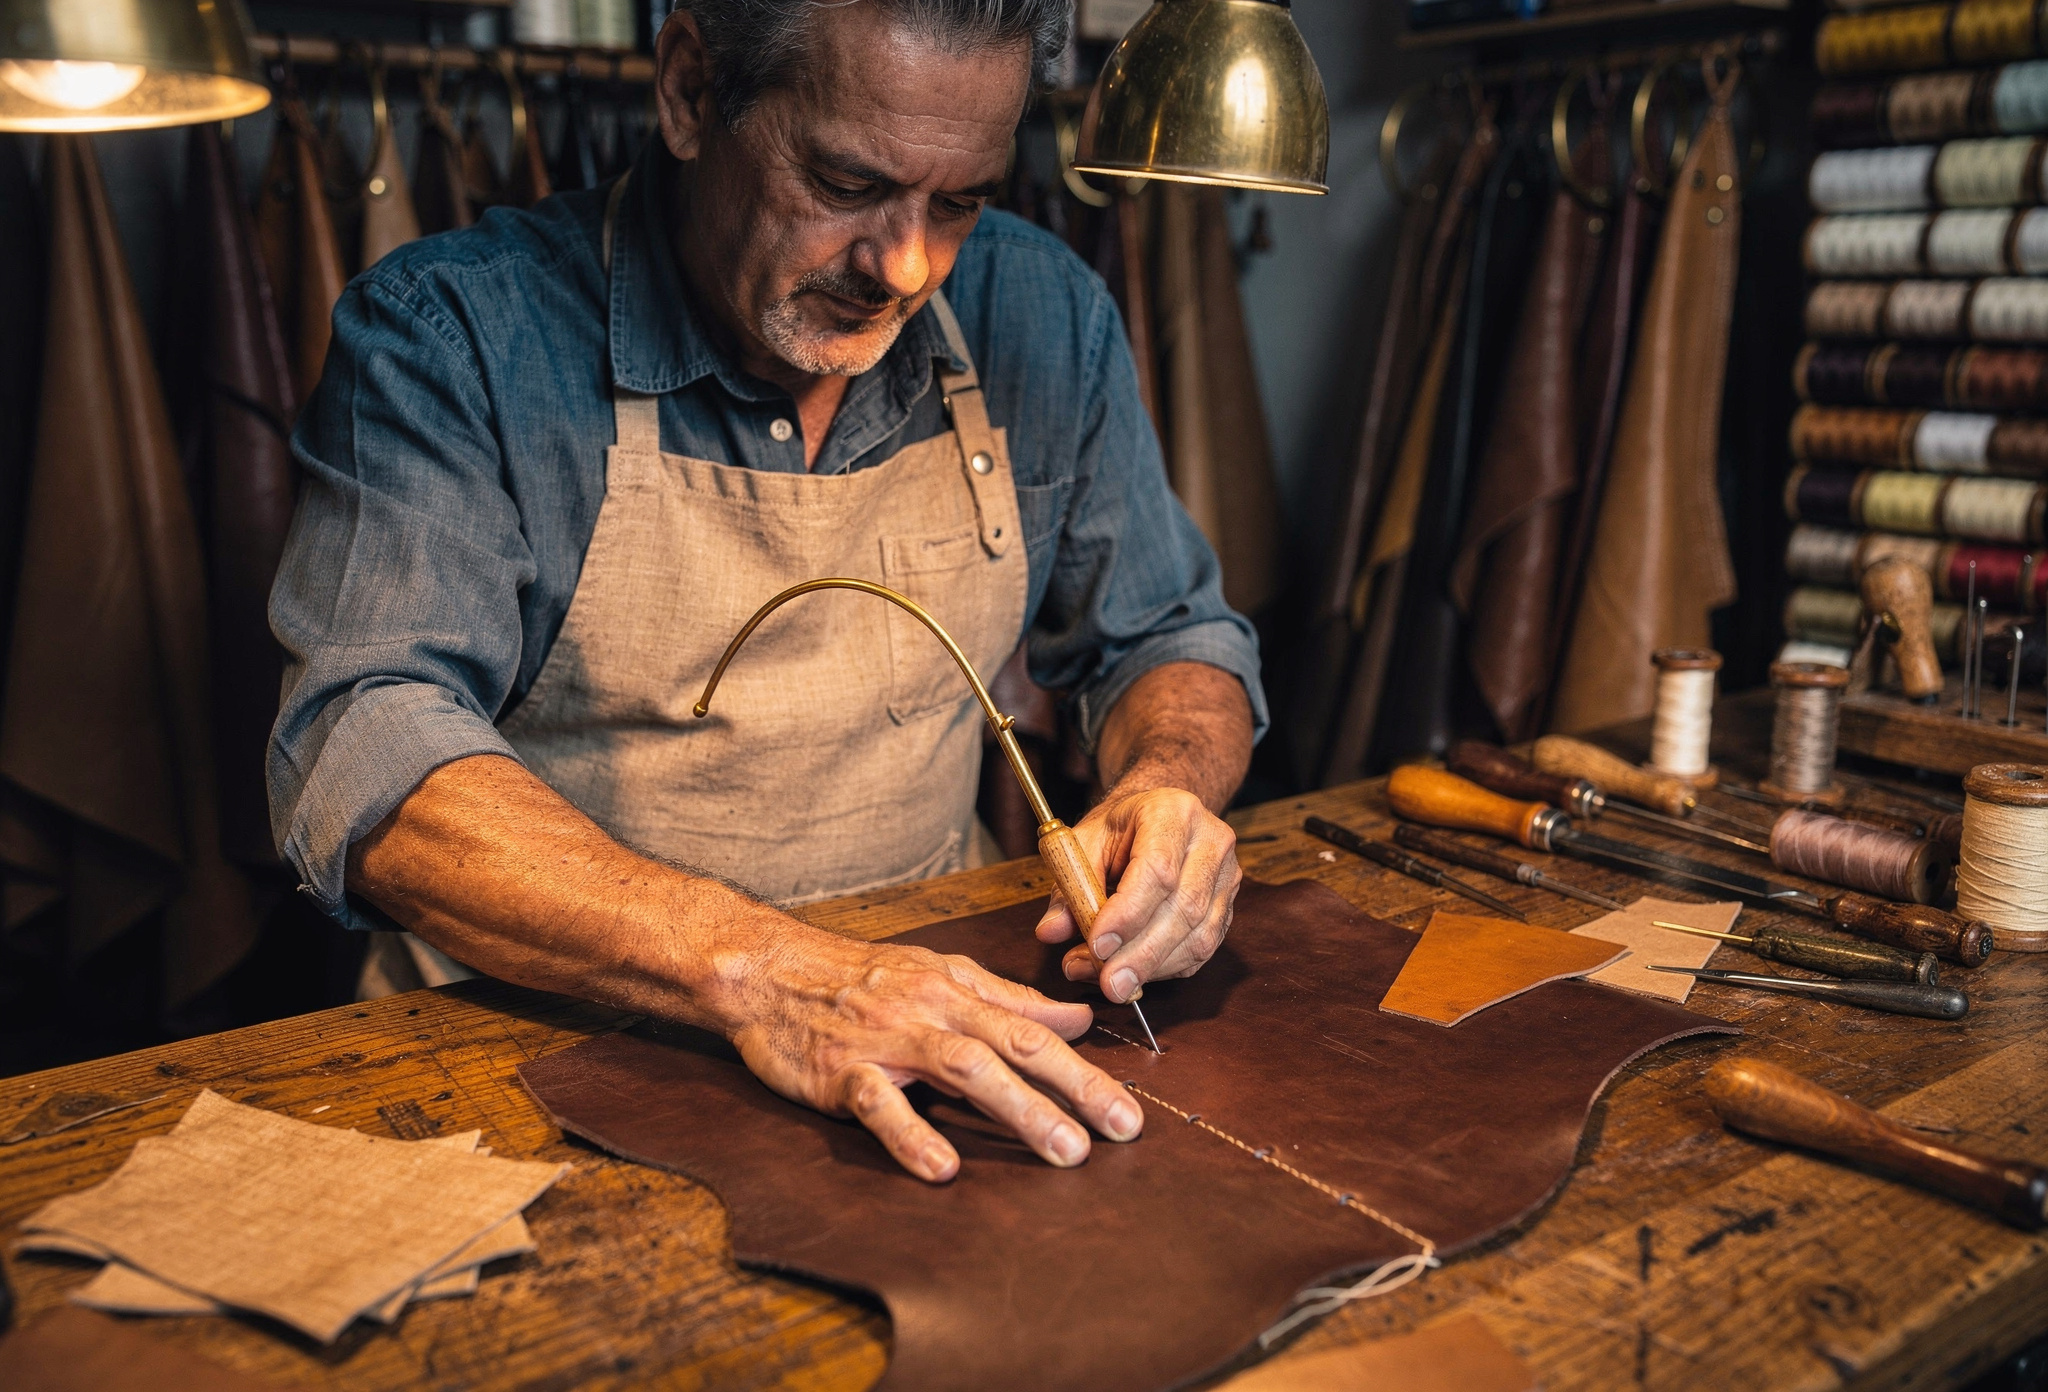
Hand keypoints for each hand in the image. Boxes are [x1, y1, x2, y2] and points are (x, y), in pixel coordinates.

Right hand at [720, 925, 1143, 1181]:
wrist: (769, 968)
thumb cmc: (858, 976)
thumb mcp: (940, 974)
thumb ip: (1010, 1000)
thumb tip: (1078, 1018)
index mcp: (957, 990)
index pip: (1035, 1030)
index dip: (1087, 1070)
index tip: (1130, 1111)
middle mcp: (931, 1011)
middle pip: (1015, 1047)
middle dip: (1075, 1090)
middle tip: (1121, 1131)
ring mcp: (887, 1042)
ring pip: (964, 1069)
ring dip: (1019, 1109)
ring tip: (1064, 1150)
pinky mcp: (841, 1072)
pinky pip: (880, 1104)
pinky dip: (912, 1134)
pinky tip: (943, 1168)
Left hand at [1033, 786, 1241, 1003]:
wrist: (1159, 819)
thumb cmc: (1121, 829)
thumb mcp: (1084, 842)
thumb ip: (1067, 886)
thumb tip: (1051, 930)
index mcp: (1173, 813)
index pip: (1158, 870)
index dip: (1128, 914)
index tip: (1097, 946)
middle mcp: (1210, 842)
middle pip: (1183, 909)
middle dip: (1140, 955)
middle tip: (1106, 983)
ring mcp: (1226, 877)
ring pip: (1198, 938)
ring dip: (1150, 968)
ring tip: (1107, 979)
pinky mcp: (1228, 907)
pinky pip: (1201, 951)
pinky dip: (1165, 969)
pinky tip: (1134, 972)